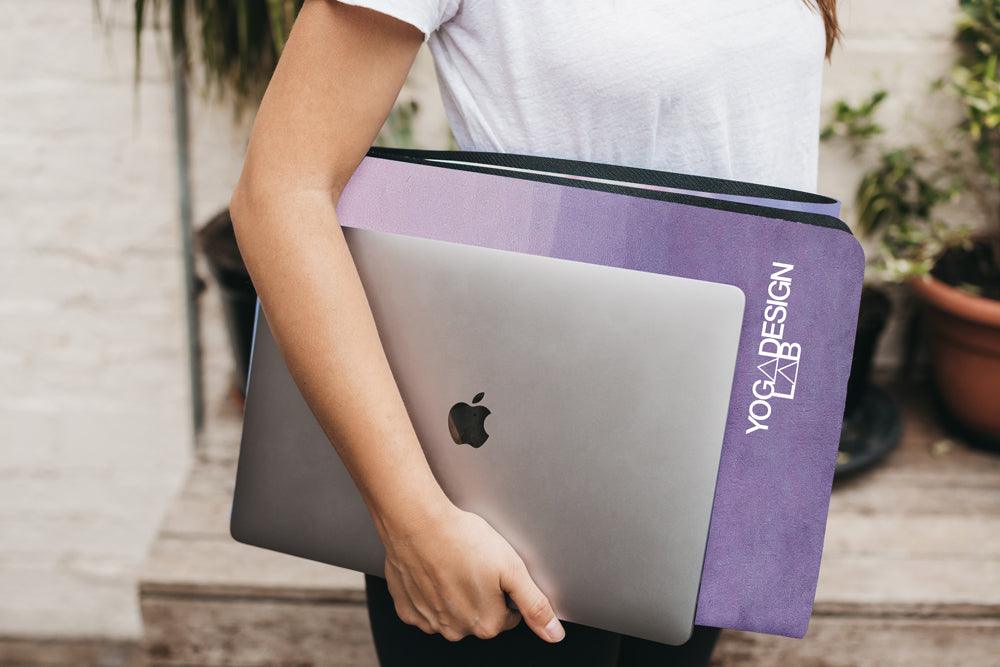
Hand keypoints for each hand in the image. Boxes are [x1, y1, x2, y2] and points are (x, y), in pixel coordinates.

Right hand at [375, 500, 565, 642]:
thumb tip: (554, 634)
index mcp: (486, 624)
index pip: (508, 616)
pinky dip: (429, 592)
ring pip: (451, 613)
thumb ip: (535, 605)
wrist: (418, 522)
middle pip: (479, 617)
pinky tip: (433, 569)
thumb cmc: (462, 539)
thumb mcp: (512, 569)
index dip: (504, 590)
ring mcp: (429, 621)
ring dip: (454, 594)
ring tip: (453, 563)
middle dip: (480, 594)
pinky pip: (425, 607)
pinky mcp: (407, 609)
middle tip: (474, 563)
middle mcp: (456, 629)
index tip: (495, 570)